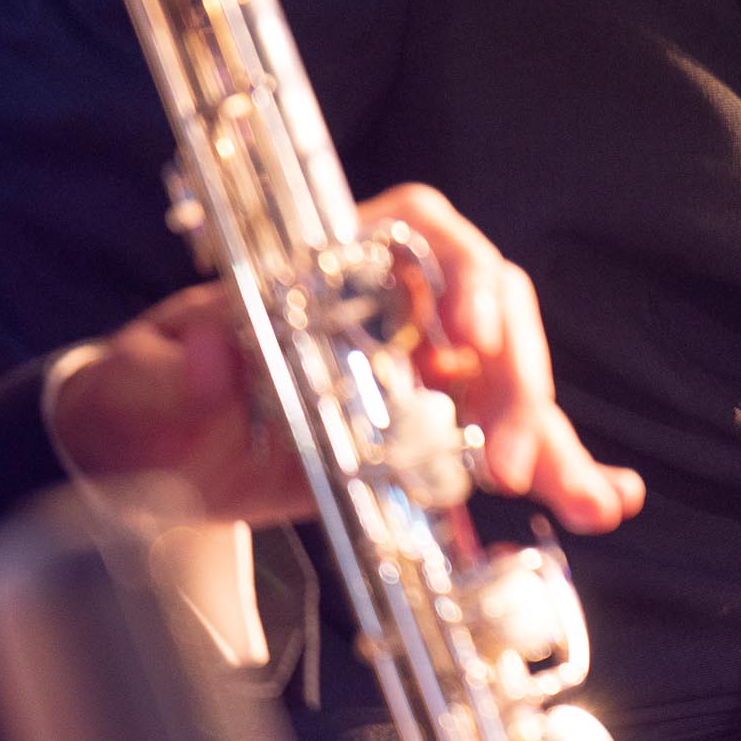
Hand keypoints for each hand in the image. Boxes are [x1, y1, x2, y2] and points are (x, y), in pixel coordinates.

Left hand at [50, 183, 643, 531]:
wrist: (155, 468)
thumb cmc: (148, 402)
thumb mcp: (136, 384)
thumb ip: (166, 367)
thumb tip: (218, 350)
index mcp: (332, 272)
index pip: (420, 233)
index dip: (460, 272)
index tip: (471, 332)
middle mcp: (394, 315)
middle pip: (493, 319)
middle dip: (516, 389)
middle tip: (510, 463)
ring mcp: (425, 380)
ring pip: (516, 395)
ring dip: (557, 444)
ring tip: (589, 506)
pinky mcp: (439, 443)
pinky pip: (514, 452)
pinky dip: (566, 473)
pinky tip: (605, 499)